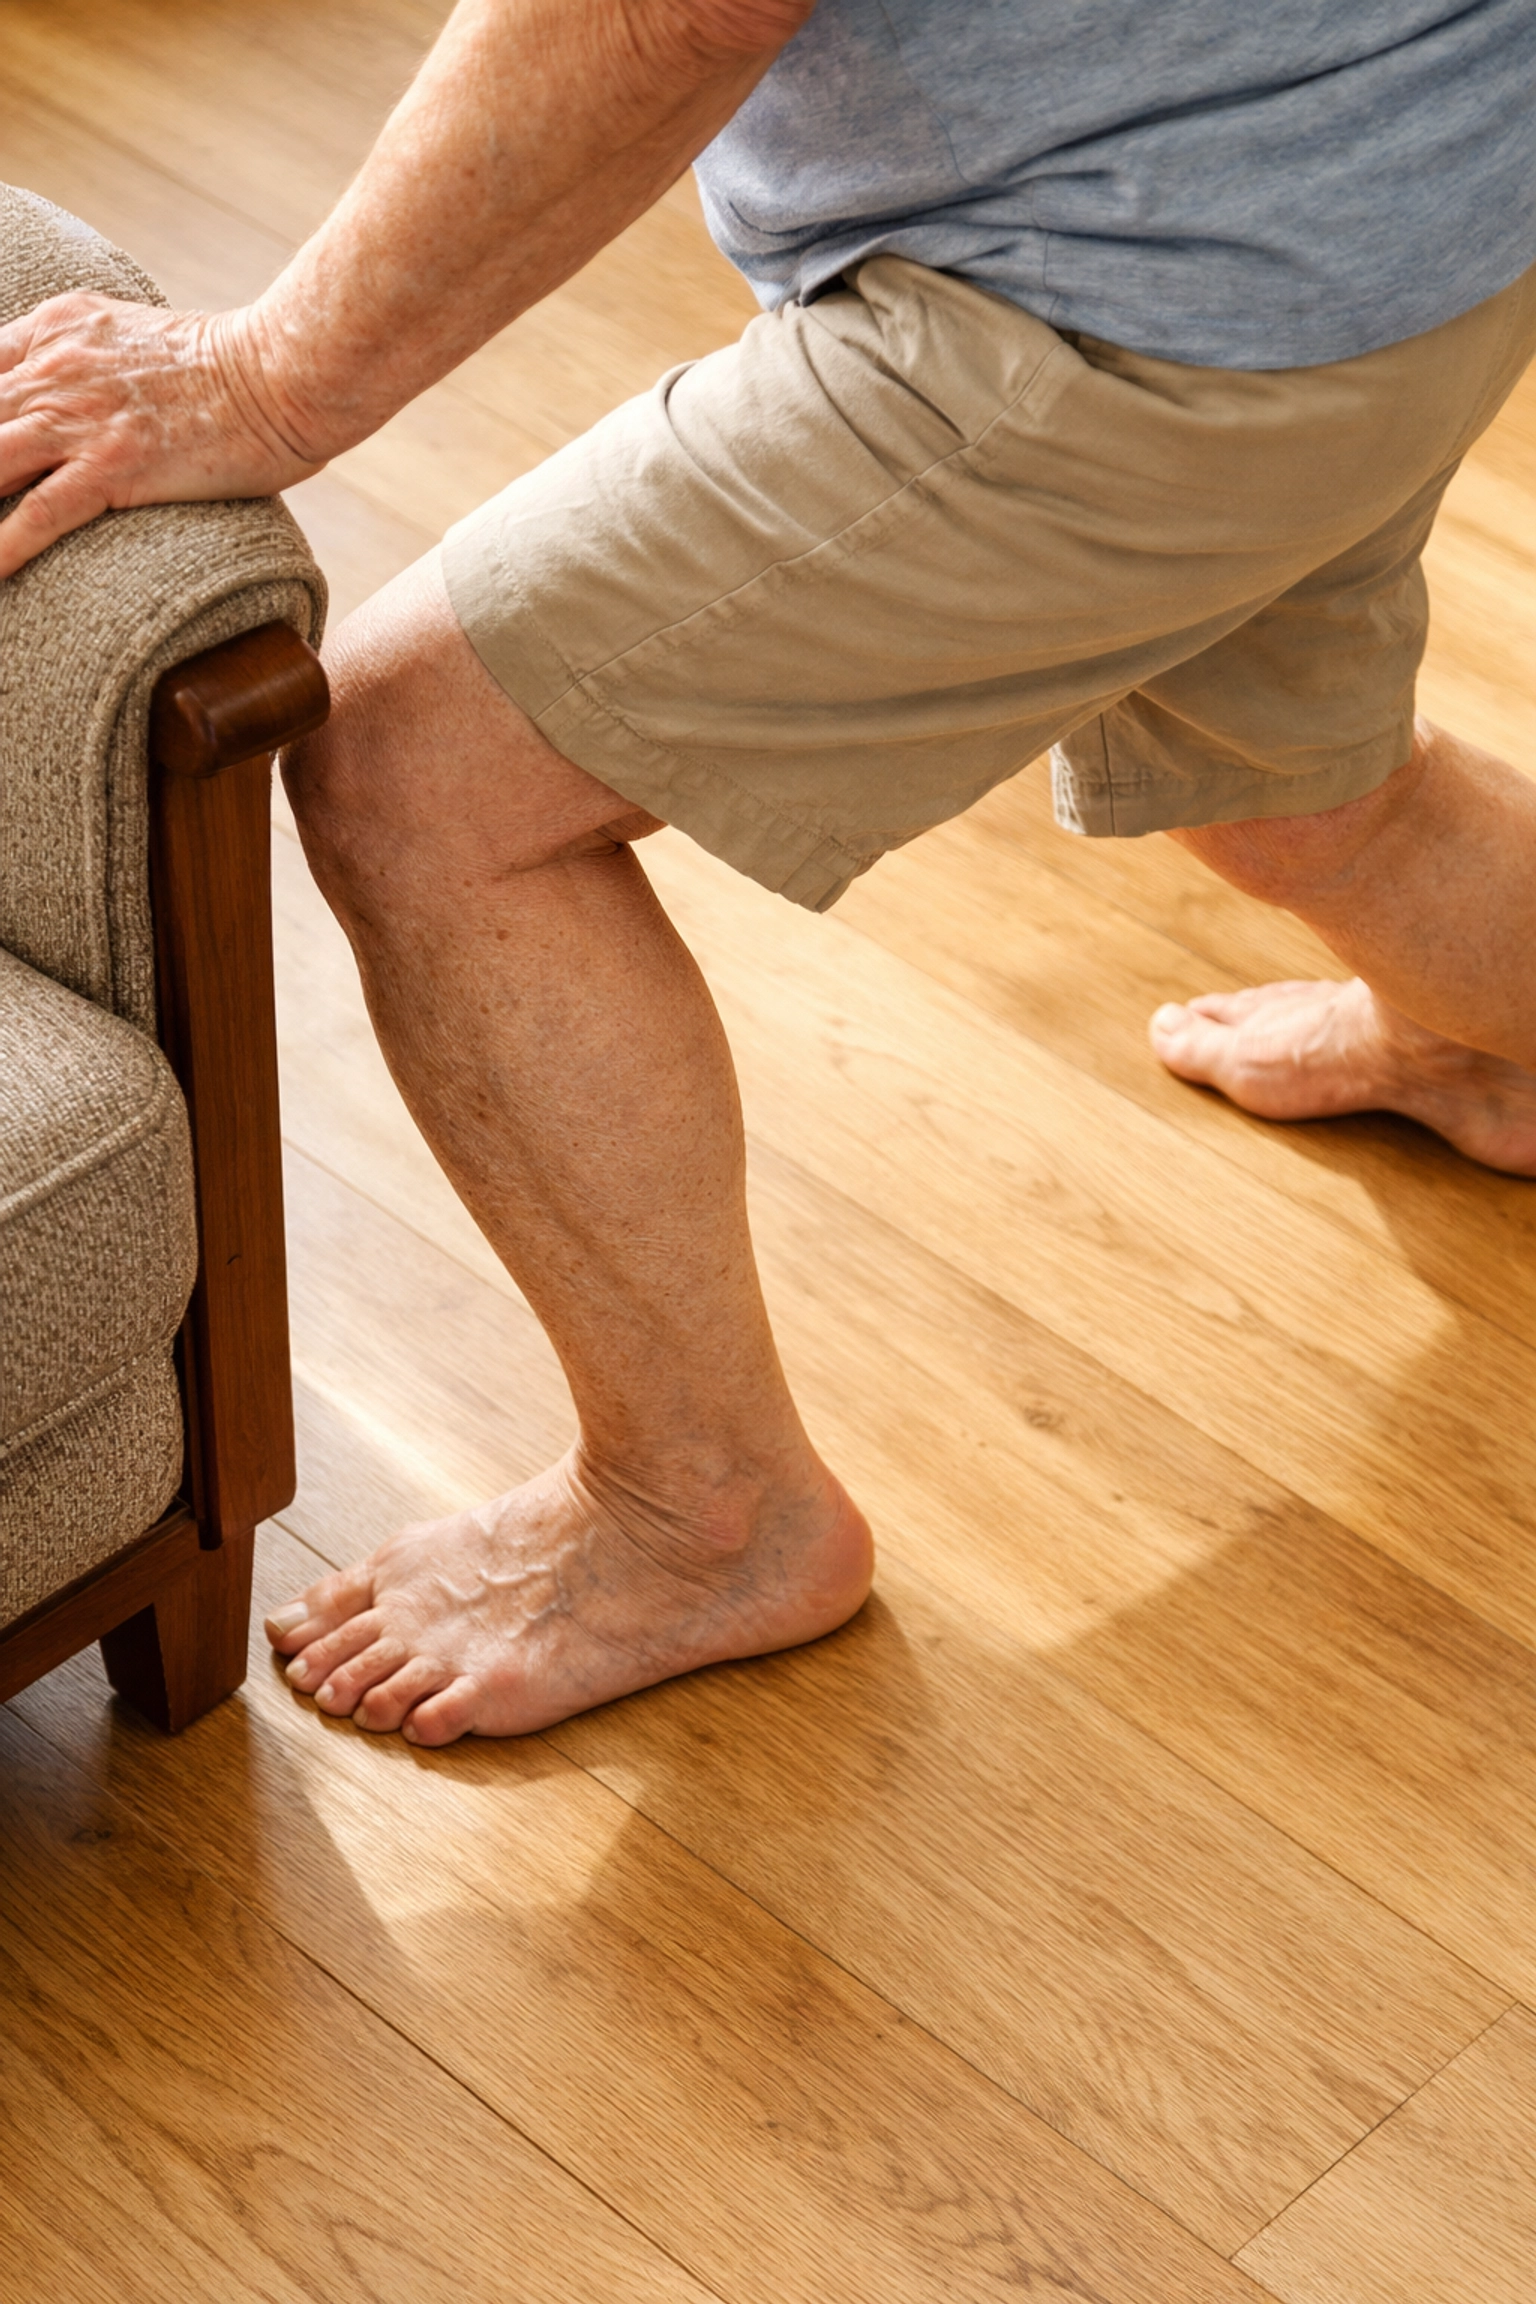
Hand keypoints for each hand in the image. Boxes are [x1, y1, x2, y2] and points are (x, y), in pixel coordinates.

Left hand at [0, 294, 323, 577]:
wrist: (282, 370)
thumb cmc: (226, 367)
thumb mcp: (129, 339)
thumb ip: (83, 361)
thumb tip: (66, 405)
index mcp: (52, 332)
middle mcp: (51, 370)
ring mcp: (79, 419)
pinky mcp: (115, 466)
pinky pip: (40, 513)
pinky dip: (4, 546)